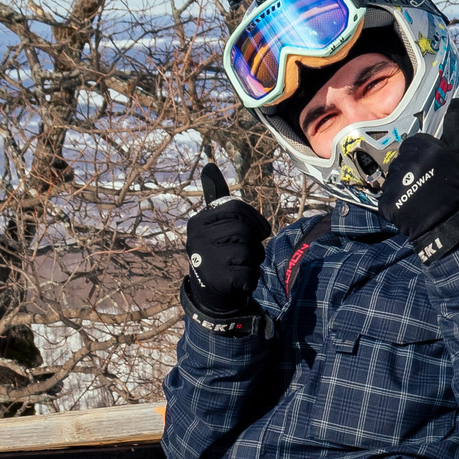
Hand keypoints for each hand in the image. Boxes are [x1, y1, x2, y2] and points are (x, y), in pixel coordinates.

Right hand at [184, 162, 269, 315]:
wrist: (211, 293)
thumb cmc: (219, 252)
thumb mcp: (214, 225)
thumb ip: (215, 197)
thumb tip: (209, 165)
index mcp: (197, 222)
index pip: (235, 207)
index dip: (255, 218)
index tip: (261, 231)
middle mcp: (197, 238)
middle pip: (243, 228)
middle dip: (254, 241)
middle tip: (250, 252)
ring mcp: (206, 259)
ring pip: (248, 249)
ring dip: (254, 259)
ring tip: (243, 265)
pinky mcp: (218, 279)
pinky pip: (250, 271)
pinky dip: (252, 277)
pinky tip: (241, 280)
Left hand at [378, 110, 458, 262]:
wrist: (449, 226)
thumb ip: (458, 126)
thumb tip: (456, 101)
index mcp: (421, 146)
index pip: (418, 141)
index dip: (428, 152)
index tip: (438, 164)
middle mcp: (403, 160)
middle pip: (405, 156)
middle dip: (415, 165)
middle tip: (431, 181)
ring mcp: (392, 181)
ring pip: (396, 174)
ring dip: (405, 181)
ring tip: (422, 194)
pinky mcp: (385, 200)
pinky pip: (388, 193)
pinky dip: (398, 198)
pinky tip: (412, 205)